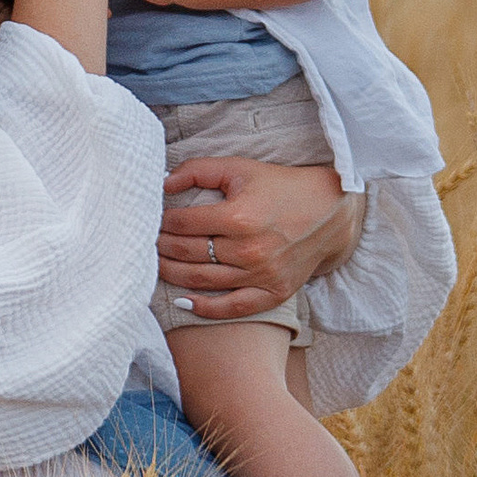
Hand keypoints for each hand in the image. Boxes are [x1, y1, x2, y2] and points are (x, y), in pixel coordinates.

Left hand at [157, 157, 361, 320]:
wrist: (330, 212)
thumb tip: (162, 183)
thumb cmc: (280, 187)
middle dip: (161, 247)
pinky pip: (232, 307)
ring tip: (155, 265)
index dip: (161, 222)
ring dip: (171, 274)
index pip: (183, 223)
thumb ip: (197, 171)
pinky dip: (204, 308)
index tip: (151, 220)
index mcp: (239, 216)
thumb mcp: (239, 169)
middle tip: (146, 243)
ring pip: (202, 281)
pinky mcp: (274, 293)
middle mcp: (249, 250)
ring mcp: (262, 275)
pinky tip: (182, 301)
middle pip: (188, 253)